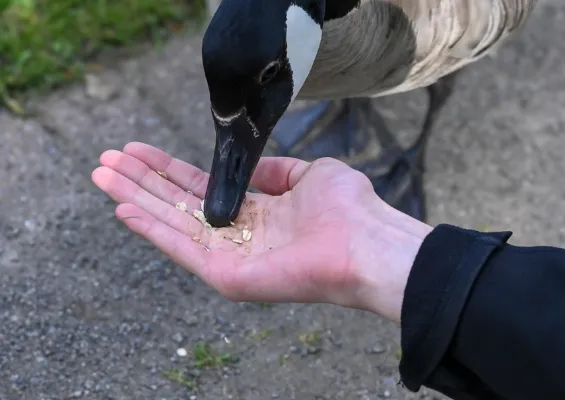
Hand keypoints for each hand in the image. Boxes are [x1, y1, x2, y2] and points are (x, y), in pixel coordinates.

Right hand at [91, 142, 431, 322]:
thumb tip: (251, 166)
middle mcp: (237, 235)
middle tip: (105, 161)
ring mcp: (230, 258)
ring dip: (135, 199)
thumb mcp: (308, 174)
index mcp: (255, 213)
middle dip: (142, 181)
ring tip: (102, 176)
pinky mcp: (227, 276)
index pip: (199, 188)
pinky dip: (152, 229)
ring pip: (172, 224)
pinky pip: (182, 250)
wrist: (364, 241)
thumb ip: (274, 171)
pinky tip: (125, 208)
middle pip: (177, 204)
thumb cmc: (347, 208)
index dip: (167, 169)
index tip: (136, 151)